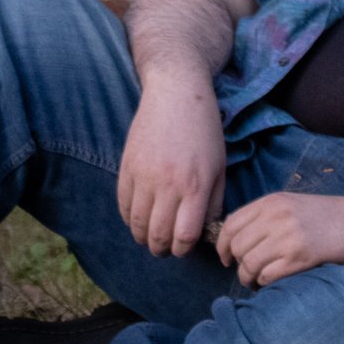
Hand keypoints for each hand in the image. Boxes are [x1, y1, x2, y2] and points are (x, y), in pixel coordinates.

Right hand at [116, 74, 226, 256]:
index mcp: (196, 185)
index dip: (183, 250)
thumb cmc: (204, 131)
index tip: (183, 248)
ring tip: (149, 237)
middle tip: (165, 249)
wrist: (176, 94)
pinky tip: (137, 218)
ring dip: (143, 237)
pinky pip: (123, 204)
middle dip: (161, 249)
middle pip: (158, 235)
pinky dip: (128, 218)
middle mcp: (168, 184)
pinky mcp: (127, 166)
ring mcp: (144, 175)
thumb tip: (206, 230)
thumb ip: (215, 202)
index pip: (185, 235)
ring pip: (137, 223)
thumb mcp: (220, 166)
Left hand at [216, 192, 343, 286]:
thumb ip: (268, 218)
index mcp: (273, 201)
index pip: (231, 224)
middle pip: (237, 246)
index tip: (226, 258)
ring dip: (250, 278)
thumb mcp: (295, 206)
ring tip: (259, 281)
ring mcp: (289, 236)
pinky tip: (274, 283)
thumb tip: (240, 242)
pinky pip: (267, 276)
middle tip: (247, 274)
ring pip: (249, 264)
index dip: (223, 245)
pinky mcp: (302, 256)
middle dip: (237, 264)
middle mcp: (276, 216)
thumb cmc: (334, 218)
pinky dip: (266, 283)